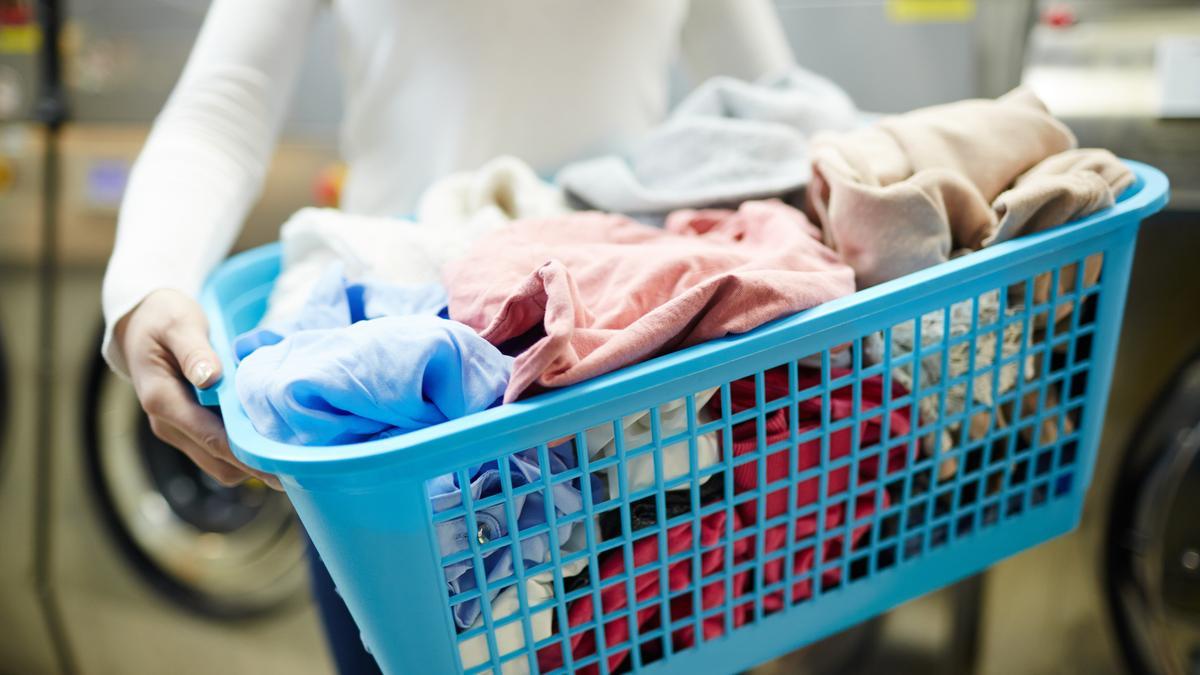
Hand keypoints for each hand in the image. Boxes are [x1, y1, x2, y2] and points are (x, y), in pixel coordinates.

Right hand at [116, 289, 282, 490]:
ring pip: (220, 463)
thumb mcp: (179, 324)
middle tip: (299, 459)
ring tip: (289, 448)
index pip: (212, 438)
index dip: (248, 455)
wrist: (140, 325)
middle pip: (219, 461)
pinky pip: (218, 452)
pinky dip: (242, 450)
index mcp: (162, 399)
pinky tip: (268, 435)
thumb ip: (194, 351)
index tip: (283, 461)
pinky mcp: (188, 429)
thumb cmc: (162, 320)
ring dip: (251, 460)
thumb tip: (209, 377)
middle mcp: (167, 423)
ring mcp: (177, 430)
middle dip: (256, 463)